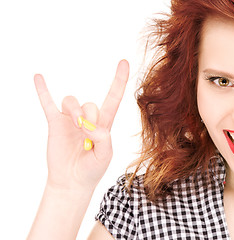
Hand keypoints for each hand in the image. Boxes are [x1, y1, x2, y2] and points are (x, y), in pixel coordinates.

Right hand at [34, 60, 128, 191]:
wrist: (72, 182)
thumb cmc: (92, 169)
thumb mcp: (105, 156)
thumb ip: (103, 138)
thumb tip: (90, 125)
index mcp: (104, 124)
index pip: (113, 98)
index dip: (120, 81)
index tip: (125, 62)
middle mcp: (87, 118)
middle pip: (90, 104)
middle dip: (89, 117)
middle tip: (87, 135)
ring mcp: (70, 120)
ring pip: (72, 101)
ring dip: (74, 111)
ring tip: (76, 126)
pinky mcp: (55, 123)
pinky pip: (48, 103)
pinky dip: (43, 91)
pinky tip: (38, 77)